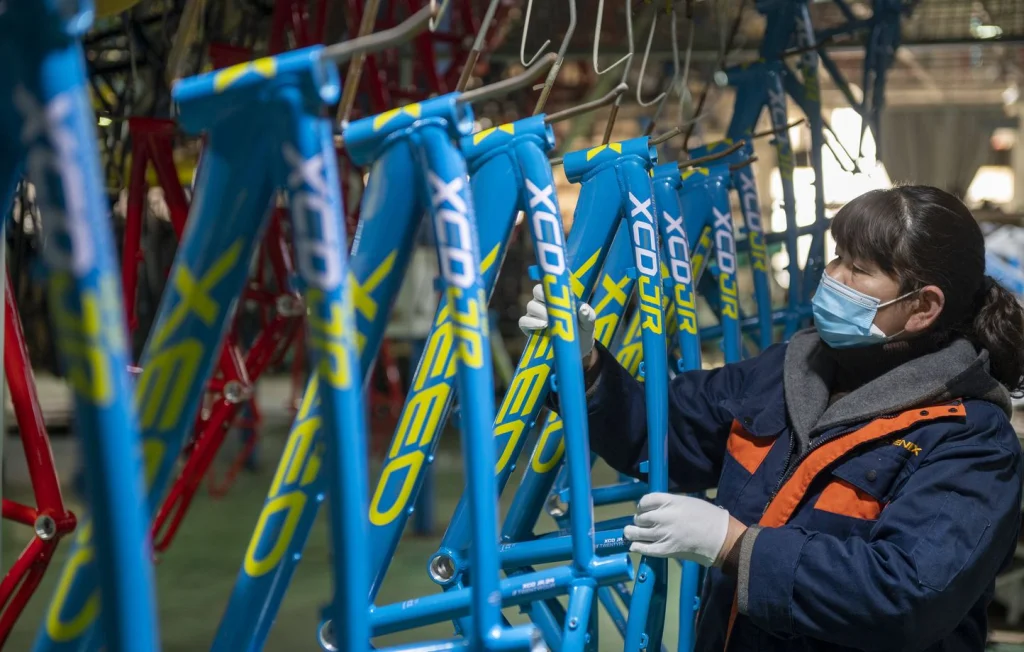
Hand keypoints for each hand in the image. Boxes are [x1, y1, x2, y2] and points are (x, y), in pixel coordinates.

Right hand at [518, 283, 595, 362]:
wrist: (574, 351)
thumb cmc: (582, 332)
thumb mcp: (588, 324)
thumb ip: (587, 315)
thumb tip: (583, 308)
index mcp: (557, 296)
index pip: (549, 283)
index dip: (550, 284)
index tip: (557, 289)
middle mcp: (544, 302)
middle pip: (537, 291)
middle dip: (543, 296)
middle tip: (553, 305)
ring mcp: (535, 315)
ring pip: (531, 305)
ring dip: (540, 311)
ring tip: (550, 321)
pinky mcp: (528, 328)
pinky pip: (524, 321)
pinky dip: (532, 323)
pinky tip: (543, 326)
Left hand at [624, 492, 739, 566]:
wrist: (721, 538)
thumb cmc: (709, 517)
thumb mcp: (689, 502)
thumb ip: (671, 504)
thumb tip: (657, 508)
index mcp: (671, 502)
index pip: (646, 500)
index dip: (641, 505)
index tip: (642, 509)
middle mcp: (664, 516)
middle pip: (640, 517)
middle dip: (639, 519)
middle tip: (641, 523)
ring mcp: (663, 534)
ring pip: (637, 532)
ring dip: (632, 532)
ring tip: (630, 533)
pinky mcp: (666, 549)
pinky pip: (645, 549)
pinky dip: (637, 547)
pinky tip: (634, 546)